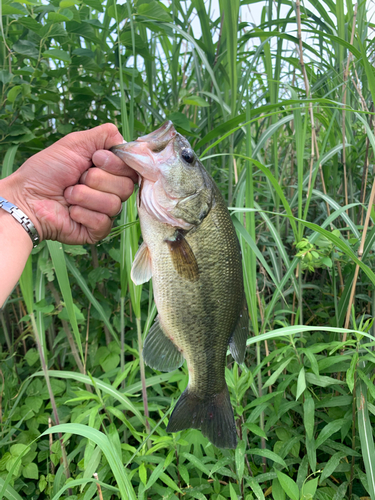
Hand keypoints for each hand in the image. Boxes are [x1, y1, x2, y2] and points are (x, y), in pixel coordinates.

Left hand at [3, 124, 136, 243]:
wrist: (26, 197)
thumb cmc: (47, 170)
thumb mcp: (76, 143)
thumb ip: (106, 135)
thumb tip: (131, 143)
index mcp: (109, 171)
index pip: (132, 168)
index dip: (116, 164)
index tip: (96, 159)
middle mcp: (111, 191)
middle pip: (127, 186)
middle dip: (96, 179)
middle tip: (77, 178)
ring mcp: (105, 212)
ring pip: (114, 204)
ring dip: (84, 196)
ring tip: (68, 195)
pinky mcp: (97, 231)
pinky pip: (103, 221)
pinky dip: (82, 213)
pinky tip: (70, 211)